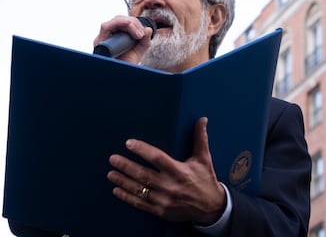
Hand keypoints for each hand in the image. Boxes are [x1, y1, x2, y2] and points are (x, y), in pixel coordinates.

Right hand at [93, 15, 152, 62]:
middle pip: (118, 19)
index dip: (134, 22)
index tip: (144, 32)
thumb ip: (145, 40)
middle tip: (141, 34)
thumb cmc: (126, 64)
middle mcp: (107, 36)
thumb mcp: (139, 51)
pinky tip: (132, 35)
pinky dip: (120, 26)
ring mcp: (101, 38)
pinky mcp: (98, 41)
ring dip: (128, 24)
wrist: (121, 77)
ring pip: (113, 20)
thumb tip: (148, 29)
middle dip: (133, 22)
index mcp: (115, 36)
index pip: (123, 21)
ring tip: (138, 36)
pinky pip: (105, 26)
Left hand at [107, 117, 225, 223]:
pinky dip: (127, 197)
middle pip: (143, 174)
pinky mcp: (160, 210)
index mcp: (180, 171)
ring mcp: (164, 200)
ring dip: (123, 181)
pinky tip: (117, 190)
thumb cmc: (205, 179)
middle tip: (113, 158)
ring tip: (111, 173)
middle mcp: (170, 186)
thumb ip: (200, 138)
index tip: (129, 143)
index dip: (142, 150)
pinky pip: (140, 204)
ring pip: (139, 189)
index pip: (157, 158)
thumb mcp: (204, 158)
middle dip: (126, 166)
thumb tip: (202, 119)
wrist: (210, 207)